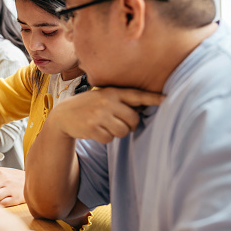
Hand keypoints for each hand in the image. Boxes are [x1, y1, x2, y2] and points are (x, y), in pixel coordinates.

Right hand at [50, 87, 164, 143]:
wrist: (64, 115)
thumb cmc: (89, 106)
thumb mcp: (103, 96)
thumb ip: (121, 100)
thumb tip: (142, 108)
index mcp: (112, 92)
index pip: (136, 95)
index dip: (152, 98)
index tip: (166, 99)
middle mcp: (107, 102)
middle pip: (133, 119)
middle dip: (130, 125)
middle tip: (118, 123)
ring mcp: (99, 115)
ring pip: (123, 131)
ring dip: (117, 132)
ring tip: (106, 126)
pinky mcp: (93, 128)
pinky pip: (110, 138)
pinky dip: (105, 138)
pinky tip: (96, 130)